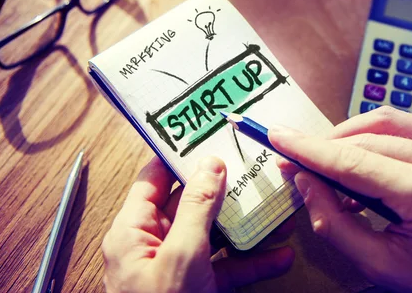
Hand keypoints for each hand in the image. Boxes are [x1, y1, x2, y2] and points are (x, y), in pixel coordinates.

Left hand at [102, 155, 294, 292]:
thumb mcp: (181, 256)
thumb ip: (196, 208)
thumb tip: (209, 166)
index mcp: (133, 231)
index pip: (154, 178)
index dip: (178, 154)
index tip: (206, 135)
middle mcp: (152, 245)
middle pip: (190, 204)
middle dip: (225, 190)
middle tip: (250, 167)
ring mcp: (176, 269)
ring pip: (213, 236)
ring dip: (245, 226)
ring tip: (274, 208)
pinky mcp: (196, 289)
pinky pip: (225, 268)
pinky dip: (251, 262)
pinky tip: (278, 255)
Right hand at [269, 106, 411, 292]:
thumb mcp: (384, 266)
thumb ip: (335, 225)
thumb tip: (305, 183)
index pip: (353, 163)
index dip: (309, 150)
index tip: (277, 137)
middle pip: (364, 138)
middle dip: (322, 147)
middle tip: (295, 162)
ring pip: (381, 120)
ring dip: (345, 136)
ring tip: (328, 164)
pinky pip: (401, 122)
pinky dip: (370, 133)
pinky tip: (359, 155)